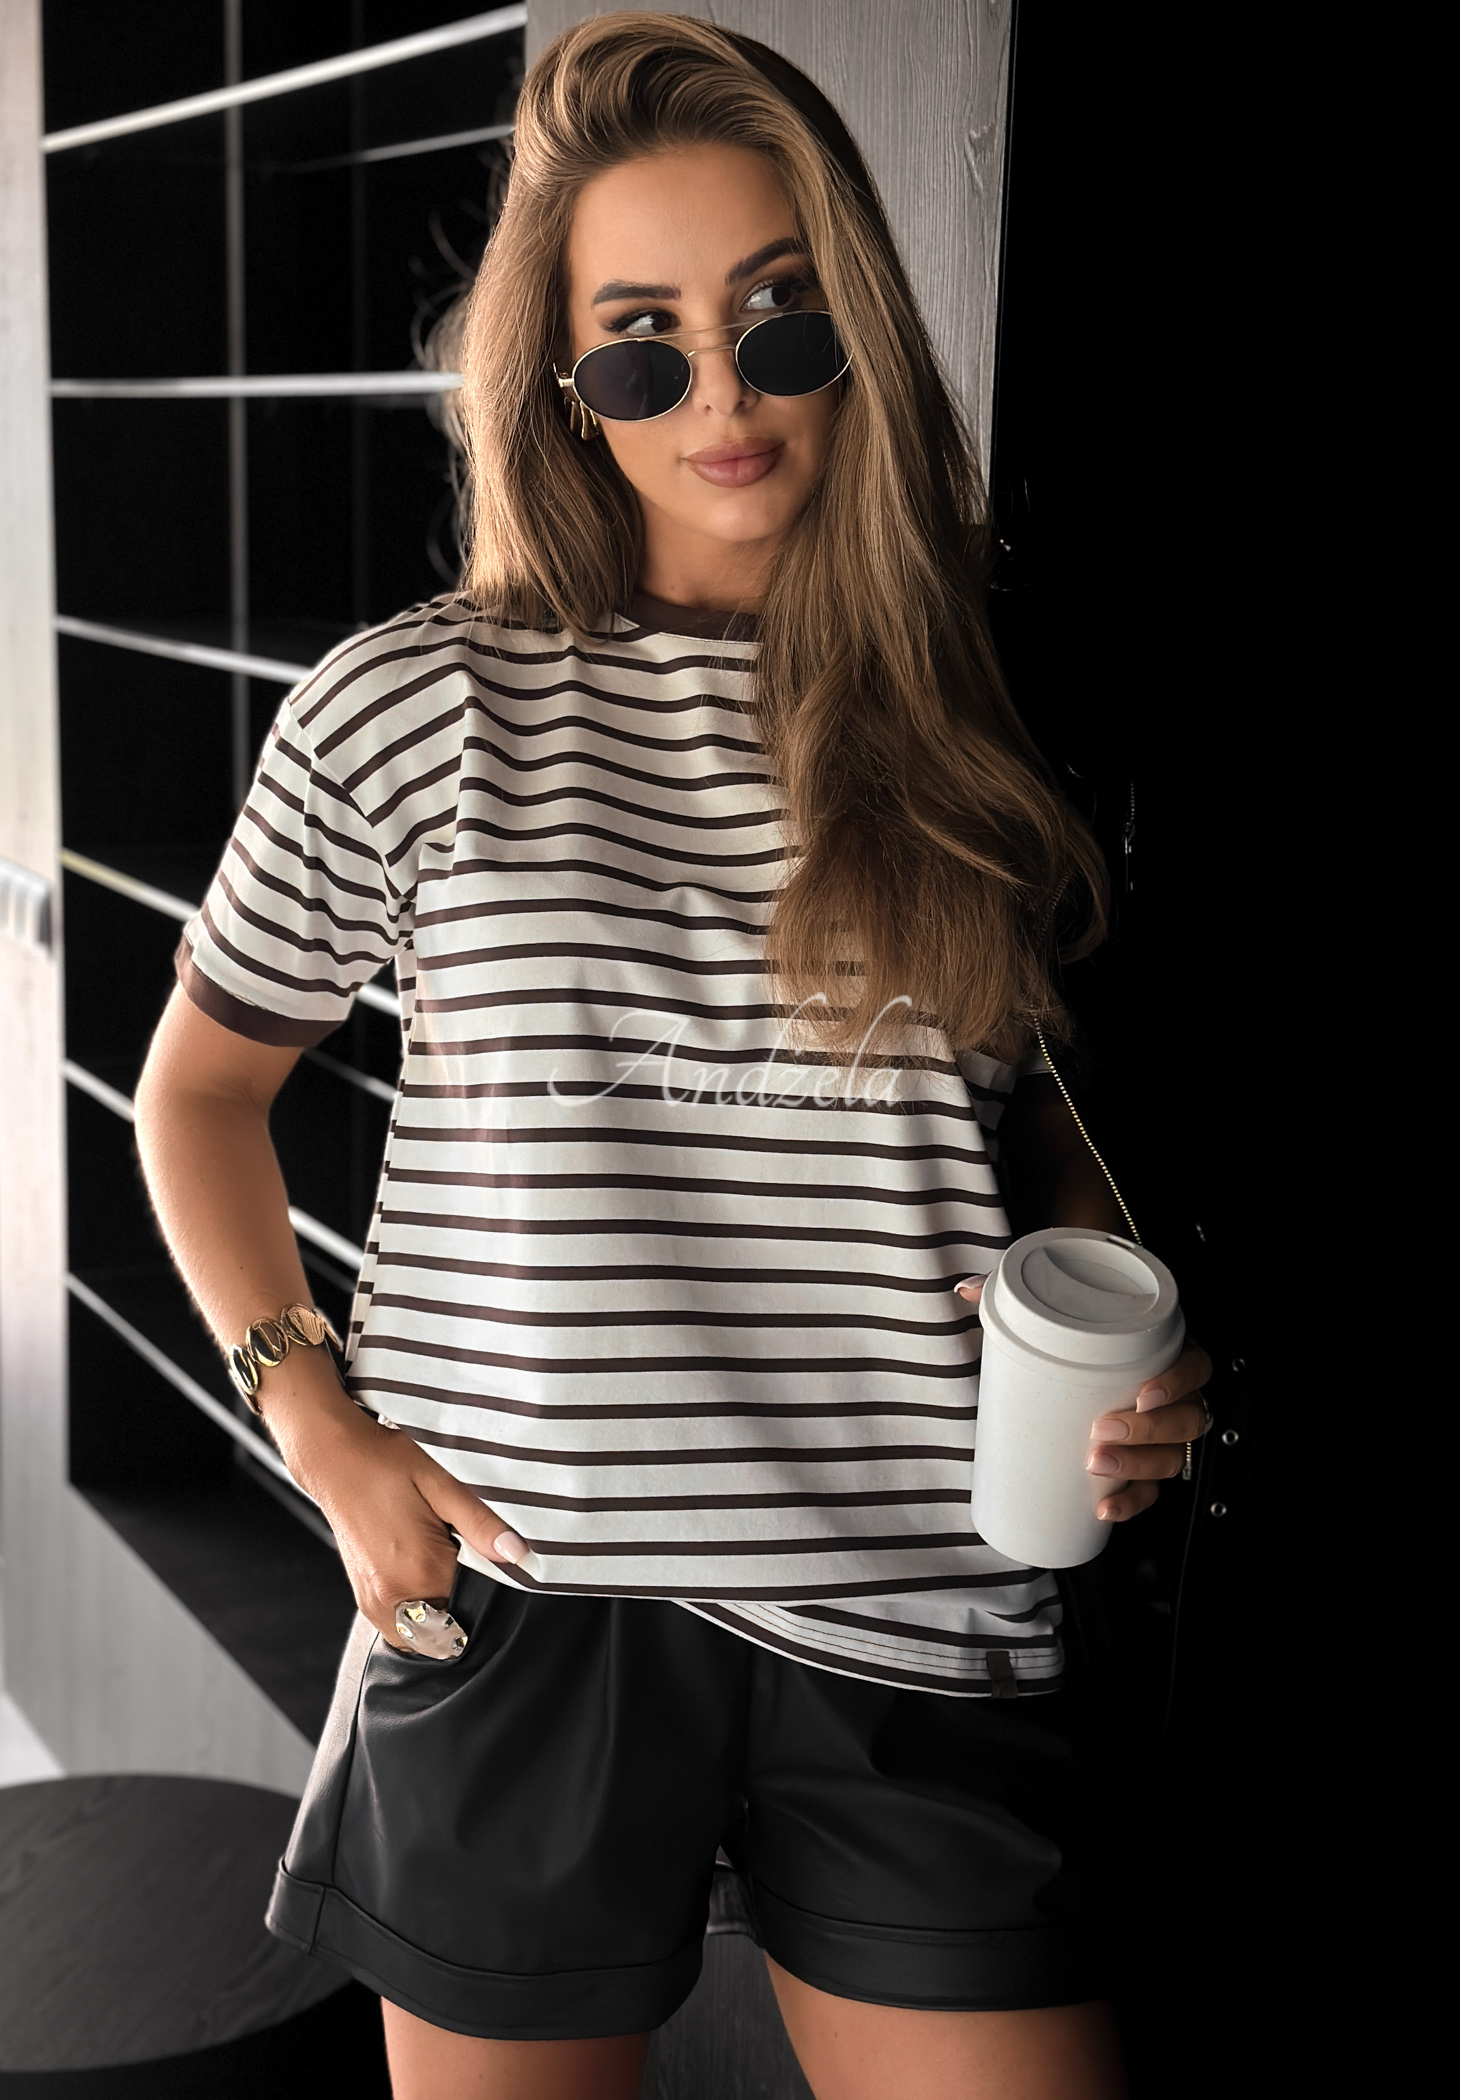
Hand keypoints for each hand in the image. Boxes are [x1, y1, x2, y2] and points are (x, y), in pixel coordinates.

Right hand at [257, 1356, 526, 1650]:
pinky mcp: (365, 1599)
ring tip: (439, 1563)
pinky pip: (403, 1626)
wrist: (335, 1458)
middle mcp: (393, 1596)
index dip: (490, 1583)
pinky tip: (420, 1569)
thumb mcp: (442, 1482)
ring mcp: (374, 1603)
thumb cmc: (385, 1463)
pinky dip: (419, 1610)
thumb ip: (482, 1524)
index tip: (483, 1558)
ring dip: (442, 1610)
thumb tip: (520, 1553)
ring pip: (426, 1634)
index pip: (477, 1603)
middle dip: (465, 1603)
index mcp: (420, 1570)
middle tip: (459, 1558)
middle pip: (451, 1627)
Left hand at [956, 1279, 1212, 1522]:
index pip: (1195, 1366)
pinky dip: (1130, 1503)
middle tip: (1102, 1431)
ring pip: (1172, 1458)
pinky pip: (1149, 1490)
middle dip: (1148, 1432)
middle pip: (1186, 1420)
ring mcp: (1160, 1434)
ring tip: (1097, 1467)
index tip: (1142, 1394)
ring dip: (1138, 1468)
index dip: (1179, 1382)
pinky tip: (1104, 1508)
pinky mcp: (1141, 1464)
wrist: (1068, 1365)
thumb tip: (964, 1291)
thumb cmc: (1077, 1336)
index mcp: (1165, 1351)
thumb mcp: (1052, 1312)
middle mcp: (1172, 1394)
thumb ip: (1011, 1294)